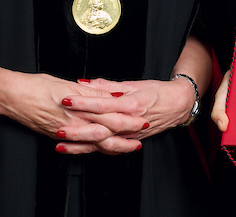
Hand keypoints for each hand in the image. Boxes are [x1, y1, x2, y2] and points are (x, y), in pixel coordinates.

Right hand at [0, 72, 136, 150]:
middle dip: (125, 133)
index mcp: (77, 105)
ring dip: (113, 145)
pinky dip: (92, 149)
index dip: (126, 114)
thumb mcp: (65, 83)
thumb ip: (89, 91)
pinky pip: (79, 147)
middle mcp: (73, 121)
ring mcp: (65, 131)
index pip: (107, 111)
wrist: (10, 97)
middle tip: (142, 133)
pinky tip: (101, 150)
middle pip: (105, 129)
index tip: (141, 113)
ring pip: (95, 142)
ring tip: (128, 146)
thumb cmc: (35, 86)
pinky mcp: (56, 136)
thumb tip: (110, 95)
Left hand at [53, 77, 188, 155]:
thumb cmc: (156, 91)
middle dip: (77, 130)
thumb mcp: (133, 84)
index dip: (83, 103)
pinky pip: (109, 148)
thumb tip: (84, 83)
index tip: (66, 100)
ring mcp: (130, 135)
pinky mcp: (130, 141)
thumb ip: (107, 85)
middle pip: (100, 128)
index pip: (102, 104)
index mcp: (130, 104)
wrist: (178, 105)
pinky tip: (77, 152)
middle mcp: (130, 122)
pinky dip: (92, 151)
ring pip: (102, 143)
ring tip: (61, 145)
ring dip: (80, 145)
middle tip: (57, 128)